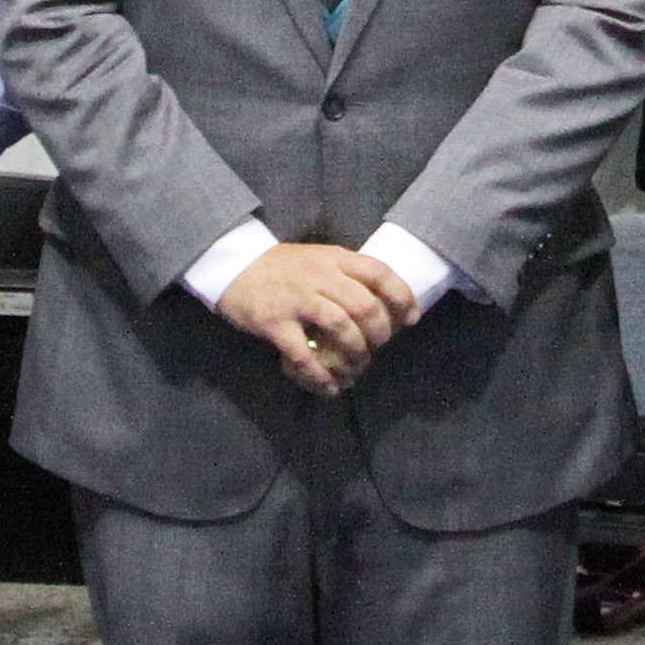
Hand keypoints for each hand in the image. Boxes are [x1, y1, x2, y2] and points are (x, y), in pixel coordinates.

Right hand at [215, 242, 416, 394]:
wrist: (232, 265)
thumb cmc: (281, 268)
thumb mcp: (317, 259)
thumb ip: (345, 276)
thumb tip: (382, 306)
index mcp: (334, 258)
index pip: (380, 272)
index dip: (402, 297)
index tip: (411, 319)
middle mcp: (319, 275)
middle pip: (366, 307)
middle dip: (380, 335)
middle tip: (378, 348)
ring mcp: (296, 299)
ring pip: (342, 329)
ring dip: (356, 355)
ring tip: (356, 367)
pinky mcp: (274, 322)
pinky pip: (304, 355)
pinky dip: (320, 376)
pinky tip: (328, 386)